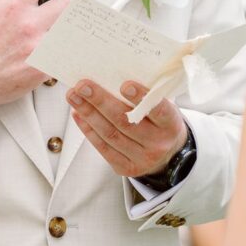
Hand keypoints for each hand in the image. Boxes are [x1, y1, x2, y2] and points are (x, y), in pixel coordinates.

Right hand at [0, 0, 81, 121]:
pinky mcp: (42, 69)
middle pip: (66, 4)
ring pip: (67, 30)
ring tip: (46, 37)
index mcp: (12, 5)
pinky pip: (63, 54)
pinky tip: (45, 56)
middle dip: (62, 7)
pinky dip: (58, 53)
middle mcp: (27, 24)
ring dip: (61, 30)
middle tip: (55, 13)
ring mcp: (37, 48)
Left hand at [67, 78, 187, 177]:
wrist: (169, 155)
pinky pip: (102, 147)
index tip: (124, 84)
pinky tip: (78, 113)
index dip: (141, 97)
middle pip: (125, 122)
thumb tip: (111, 77)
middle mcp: (158, 144)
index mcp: (171, 125)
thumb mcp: (164, 107)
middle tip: (83, 86)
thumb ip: (146, 96)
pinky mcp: (125, 167)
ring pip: (110, 134)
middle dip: (101, 102)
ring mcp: (141, 158)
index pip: (158, 111)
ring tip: (74, 96)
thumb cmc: (161, 122)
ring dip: (88, 113)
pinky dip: (88, 129)